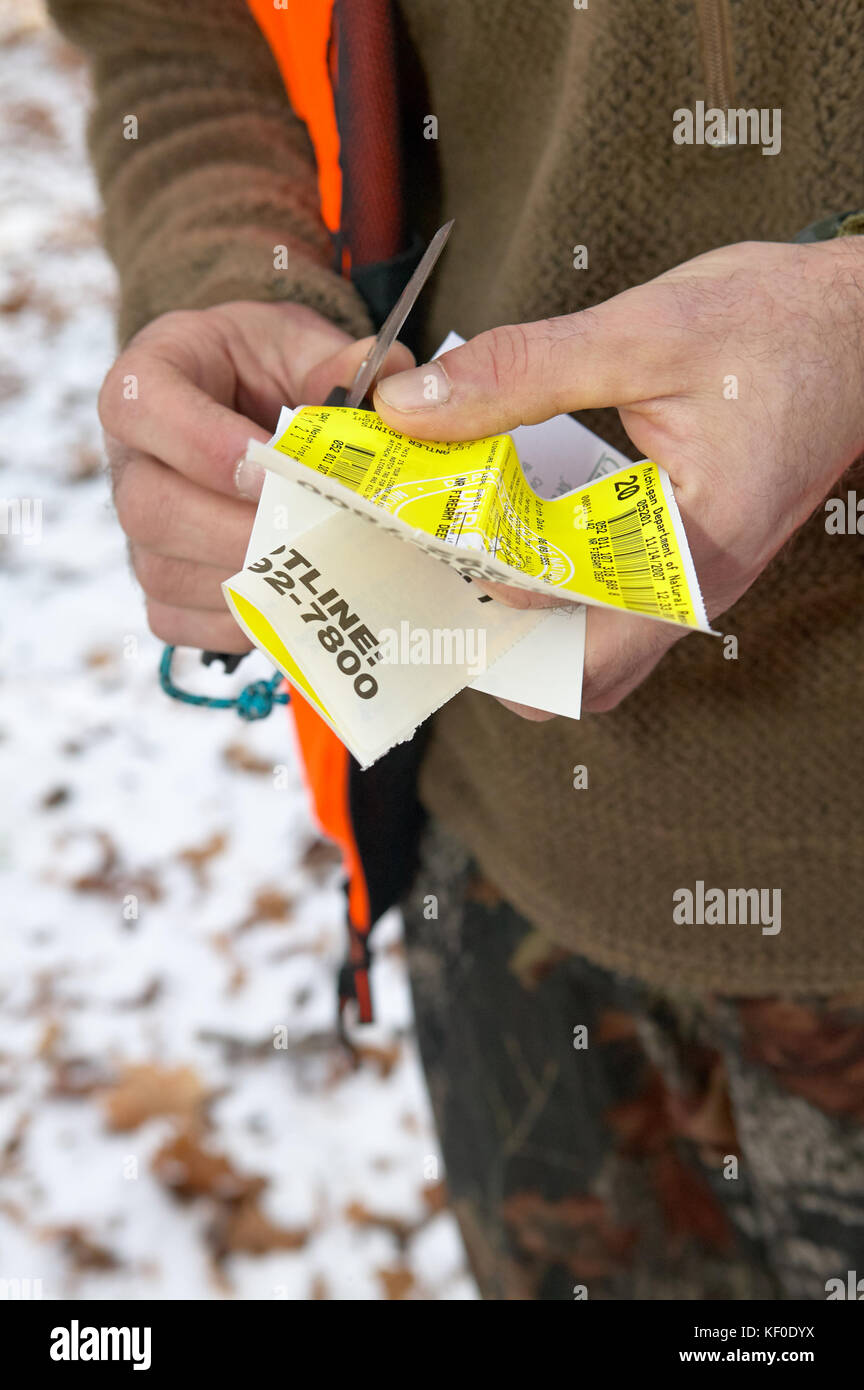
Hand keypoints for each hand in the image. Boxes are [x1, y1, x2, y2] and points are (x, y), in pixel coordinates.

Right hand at [100, 301, 412, 651]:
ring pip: (163, 574)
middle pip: (148, 509)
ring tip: (320, 572)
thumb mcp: (303, 347)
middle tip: (310, 533)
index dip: (203, 443)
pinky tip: (294, 604)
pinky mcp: (157, 584)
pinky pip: (180, 620)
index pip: (140, 405)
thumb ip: (340, 361)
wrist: (249, 407)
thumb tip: (392, 375)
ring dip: (247, 582)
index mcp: (149, 379)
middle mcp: (129, 461)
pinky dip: (238, 622)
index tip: (270, 462)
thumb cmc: (270, 373)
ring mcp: (136, 531)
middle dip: (235, 531)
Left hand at [374, 239, 863, 714]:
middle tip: (424, 572)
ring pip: (587, 657)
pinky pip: (606, 614)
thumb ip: (521, 372)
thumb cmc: (780, 327)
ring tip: (453, 554)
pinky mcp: (681, 565)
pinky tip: (509, 531)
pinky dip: (550, 591)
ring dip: (518, 623)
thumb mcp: (643, 333)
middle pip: (572, 677)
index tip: (415, 550)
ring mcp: (690, 587)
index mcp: (691, 555)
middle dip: (491, 641)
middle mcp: (693, 593)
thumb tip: (414, 408)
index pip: (568, 637)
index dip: (480, 603)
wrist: (863, 324)